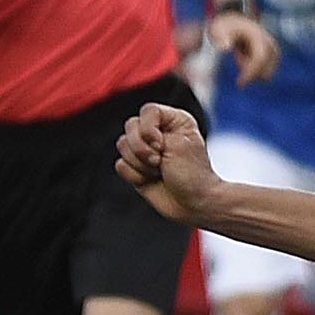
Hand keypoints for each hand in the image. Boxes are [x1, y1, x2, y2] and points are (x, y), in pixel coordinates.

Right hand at [114, 103, 218, 225]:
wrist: (193, 204)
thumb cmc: (192, 174)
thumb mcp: (177, 145)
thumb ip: (150, 132)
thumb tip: (128, 138)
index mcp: (173, 121)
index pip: (148, 111)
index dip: (149, 129)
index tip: (162, 146)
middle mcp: (158, 132)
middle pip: (131, 127)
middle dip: (142, 148)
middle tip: (160, 162)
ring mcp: (145, 150)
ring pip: (122, 146)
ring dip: (140, 164)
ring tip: (158, 172)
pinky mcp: (136, 167)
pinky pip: (120, 165)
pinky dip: (134, 175)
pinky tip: (151, 180)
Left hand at [206, 10, 282, 85]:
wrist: (235, 21)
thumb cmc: (226, 27)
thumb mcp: (218, 29)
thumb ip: (221, 38)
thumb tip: (226, 48)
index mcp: (257, 35)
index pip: (260, 57)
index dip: (251, 72)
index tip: (240, 83)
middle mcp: (269, 41)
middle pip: (268, 67)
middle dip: (253, 76)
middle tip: (240, 80)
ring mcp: (273, 48)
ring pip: (270, 71)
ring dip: (255, 74)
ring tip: (241, 62)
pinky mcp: (273, 54)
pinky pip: (268, 71)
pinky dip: (257, 72)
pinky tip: (246, 63)